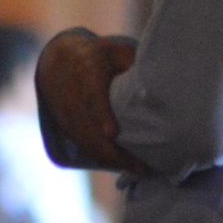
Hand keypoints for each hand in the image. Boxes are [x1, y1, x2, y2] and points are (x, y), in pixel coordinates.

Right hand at [36, 31, 147, 173]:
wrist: (57, 60)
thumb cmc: (98, 56)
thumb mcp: (116, 51)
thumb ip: (134, 64)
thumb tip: (165, 79)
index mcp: (86, 72)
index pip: (92, 96)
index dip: (101, 115)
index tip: (112, 133)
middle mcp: (72, 96)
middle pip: (90, 130)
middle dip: (114, 152)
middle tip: (143, 167)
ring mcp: (67, 115)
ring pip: (87, 143)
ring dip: (112, 161)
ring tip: (141, 171)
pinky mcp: (66, 127)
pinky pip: (85, 147)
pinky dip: (104, 159)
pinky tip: (125, 166)